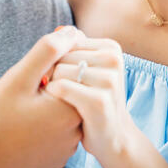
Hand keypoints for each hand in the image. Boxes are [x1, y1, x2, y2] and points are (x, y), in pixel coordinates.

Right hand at [0, 26, 84, 167]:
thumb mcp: (19, 78)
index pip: (73, 67)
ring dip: (45, 100)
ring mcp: (68, 145)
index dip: (48, 64)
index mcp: (72, 108)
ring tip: (20, 110)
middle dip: (47, 82)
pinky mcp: (57, 154)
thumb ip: (48, 51)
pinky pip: (56, 125)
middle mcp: (77, 129)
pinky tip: (23, 124)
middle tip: (21, 95)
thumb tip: (72, 31)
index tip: (28, 77)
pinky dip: (43, 118)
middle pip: (68, 87)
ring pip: (61, 105)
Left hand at [46, 37, 126, 165]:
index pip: (66, 41)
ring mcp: (109, 80)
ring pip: (58, 71)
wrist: (114, 137)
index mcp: (111, 47)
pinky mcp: (99, 101)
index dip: (58, 60)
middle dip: (55, 73)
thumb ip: (75, 48)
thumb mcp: (89, 68)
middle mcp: (113, 60)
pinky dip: (53, 96)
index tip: (69, 77)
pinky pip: (60, 87)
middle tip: (68, 92)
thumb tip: (59, 30)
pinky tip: (61, 106)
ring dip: (53, 87)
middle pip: (61, 55)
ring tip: (67, 100)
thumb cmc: (93, 98)